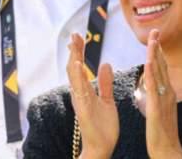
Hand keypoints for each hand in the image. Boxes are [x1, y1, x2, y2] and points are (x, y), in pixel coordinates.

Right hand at [66, 33, 118, 158]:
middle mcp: (80, 94)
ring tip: (75, 45)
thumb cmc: (103, 126)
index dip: (80, 52)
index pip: (81, 67)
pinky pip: (80, 91)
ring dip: (75, 61)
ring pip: (75, 78)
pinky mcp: (84, 109)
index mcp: (86, 91)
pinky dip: (78, 78)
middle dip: (75, 52)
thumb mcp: (106, 100)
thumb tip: (104, 64)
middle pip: (75, 69)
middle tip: (74, 34)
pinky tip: (77, 66)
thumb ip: (105, 83)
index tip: (80, 36)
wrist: (102, 147)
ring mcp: (81, 101)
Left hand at [144, 30, 181, 158]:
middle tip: (156, 31)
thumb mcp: (162, 110)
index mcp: (167, 93)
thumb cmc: (163, 133)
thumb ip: (160, 97)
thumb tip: (158, 88)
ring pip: (159, 72)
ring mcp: (164, 98)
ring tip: (152, 40)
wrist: (168, 150)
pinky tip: (149, 62)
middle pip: (163, 65)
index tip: (155, 39)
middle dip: (158, 47)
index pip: (162, 68)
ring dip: (156, 54)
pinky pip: (154, 87)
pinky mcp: (157, 107)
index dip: (159, 52)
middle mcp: (168, 92)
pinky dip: (152, 73)